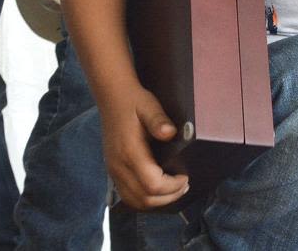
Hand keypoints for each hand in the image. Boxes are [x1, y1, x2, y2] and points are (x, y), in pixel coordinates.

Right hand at [99, 86, 188, 209]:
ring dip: (156, 201)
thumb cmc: (133, 101)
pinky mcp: (113, 170)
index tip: (185, 177)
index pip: (152, 184)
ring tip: (174, 190)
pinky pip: (127, 195)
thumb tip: (170, 133)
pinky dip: (144, 199)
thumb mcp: (149, 105)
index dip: (172, 186)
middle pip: (144, 198)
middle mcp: (119, 165)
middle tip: (184, 185)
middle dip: (168, 197)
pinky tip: (158, 190)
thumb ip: (159, 120)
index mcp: (129, 152)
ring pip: (134, 201)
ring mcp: (113, 170)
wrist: (111, 96)